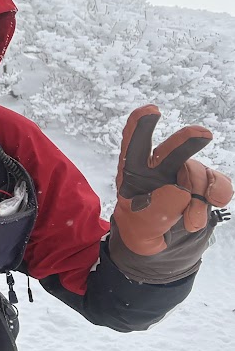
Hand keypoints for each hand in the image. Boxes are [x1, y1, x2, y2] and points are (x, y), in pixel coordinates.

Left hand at [113, 105, 231, 256]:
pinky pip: (217, 183)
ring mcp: (182, 173)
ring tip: (190, 222)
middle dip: (187, 140)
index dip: (139, 125)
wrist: (159, 240)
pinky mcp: (202, 184)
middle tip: (203, 134)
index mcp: (133, 170)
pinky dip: (217, 195)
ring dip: (200, 198)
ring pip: (198, 173)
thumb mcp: (140, 224)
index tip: (150, 110)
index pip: (133, 144)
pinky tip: (209, 208)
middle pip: (173, 150)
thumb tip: (181, 190)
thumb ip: (157, 209)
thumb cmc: (141, 224)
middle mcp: (158, 167)